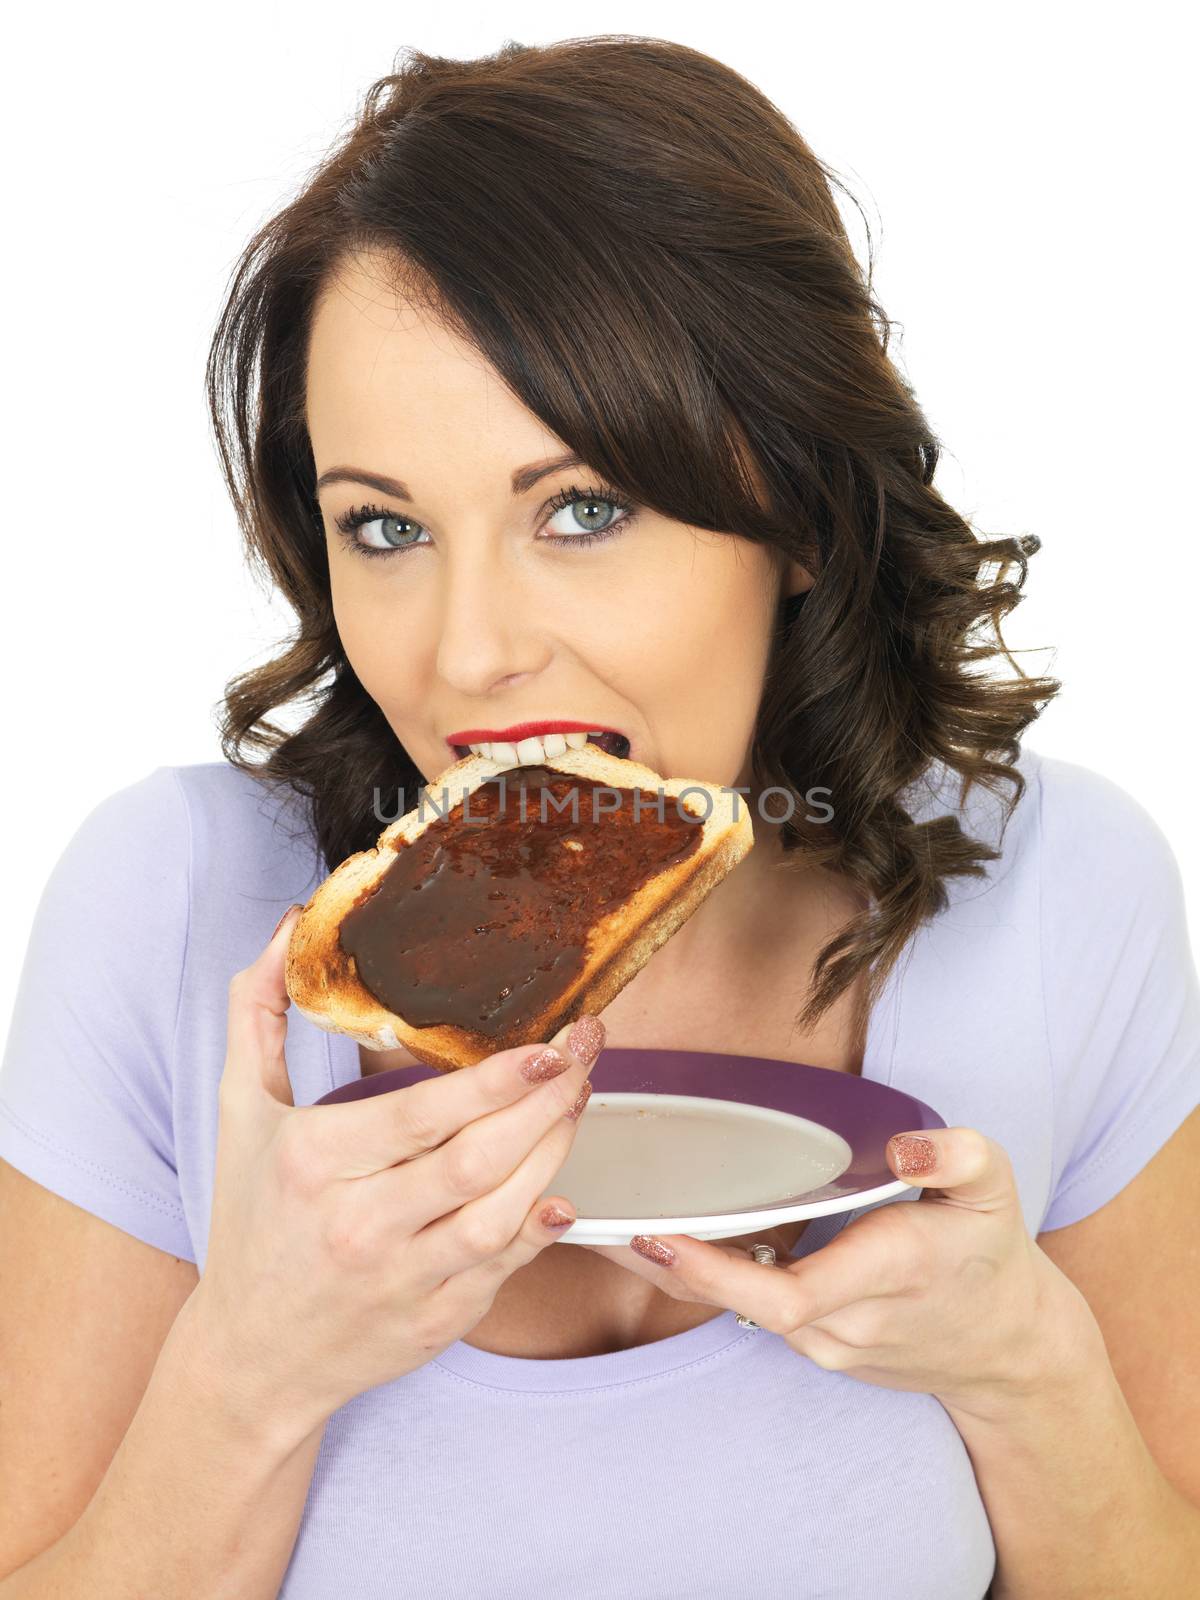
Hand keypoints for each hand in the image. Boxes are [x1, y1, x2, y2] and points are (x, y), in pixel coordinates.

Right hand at [183, 905, 600, 1432]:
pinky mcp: (435, 1322)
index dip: (496, 1082)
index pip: (422, 1116)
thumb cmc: (251, 1220)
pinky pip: (504, 1266)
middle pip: (477, 1160)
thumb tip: (289, 927)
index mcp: (314, 1164)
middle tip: (585, 1054)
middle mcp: (360, 1226)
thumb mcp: (238, 1112)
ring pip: (503, 1213)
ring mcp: (402, 1280)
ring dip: (554, 1153)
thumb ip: (257, 1013)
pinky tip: (564, 1184)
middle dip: (547, 1103)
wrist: (250, 1356)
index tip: (548, 1048)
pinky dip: (541, 1226)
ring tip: (579, 1100)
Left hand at [578, 1127, 1091, 1421]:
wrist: (1009, 1350)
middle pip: (740, 1302)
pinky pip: (751, 1312)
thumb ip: (957, 1155)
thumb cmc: (991, 1256)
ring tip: (611, 1218)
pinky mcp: (817, 1349)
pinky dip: (706, 1277)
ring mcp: (829, 1345)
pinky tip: (664, 1239)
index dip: (715, 1271)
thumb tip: (903, 1144)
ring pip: (738, 1308)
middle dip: (666, 1263)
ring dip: (675, 1269)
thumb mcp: (995, 1189)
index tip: (658, 1233)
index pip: (787, 1295)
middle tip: (598, 1218)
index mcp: (887, 1273)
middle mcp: (848, 1320)